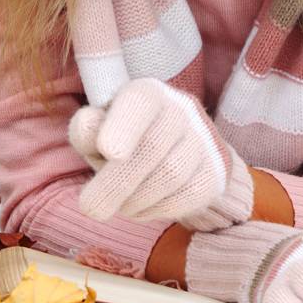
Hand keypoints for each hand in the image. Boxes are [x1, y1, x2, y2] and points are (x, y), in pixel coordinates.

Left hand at [67, 77, 255, 230]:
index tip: (108, 151)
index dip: (124, 126)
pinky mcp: (216, 171)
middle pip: (152, 147)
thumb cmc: (124, 141)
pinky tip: (144, 207)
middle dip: (117, 182)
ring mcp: (204, 140)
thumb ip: (86, 129)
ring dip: (136, 199)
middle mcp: (181, 109)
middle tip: (91, 209)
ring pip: (171, 175)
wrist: (174, 153)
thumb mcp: (98, 132)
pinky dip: (158, 209)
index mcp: (148, 93)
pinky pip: (188, 195)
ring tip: (120, 205)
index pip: (139, 102)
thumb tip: (88, 126)